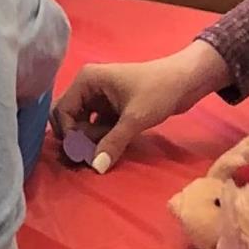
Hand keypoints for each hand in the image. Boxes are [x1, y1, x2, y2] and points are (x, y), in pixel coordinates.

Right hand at [50, 41, 229, 170]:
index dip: (69, 134)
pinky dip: (101, 139)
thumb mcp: (135, 118)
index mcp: (86, 80)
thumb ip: (113, 142)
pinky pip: (97, 127)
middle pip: (69, 118)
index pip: (62, 111)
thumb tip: (96, 168)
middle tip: (91, 157)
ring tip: (105, 153)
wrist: (186, 81)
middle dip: (77, 139)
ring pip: (83, 125)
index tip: (82, 155)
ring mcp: (99, 98)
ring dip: (90, 141)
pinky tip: (111, 148)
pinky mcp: (111, 108)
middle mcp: (88, 87)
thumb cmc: (158, 91)